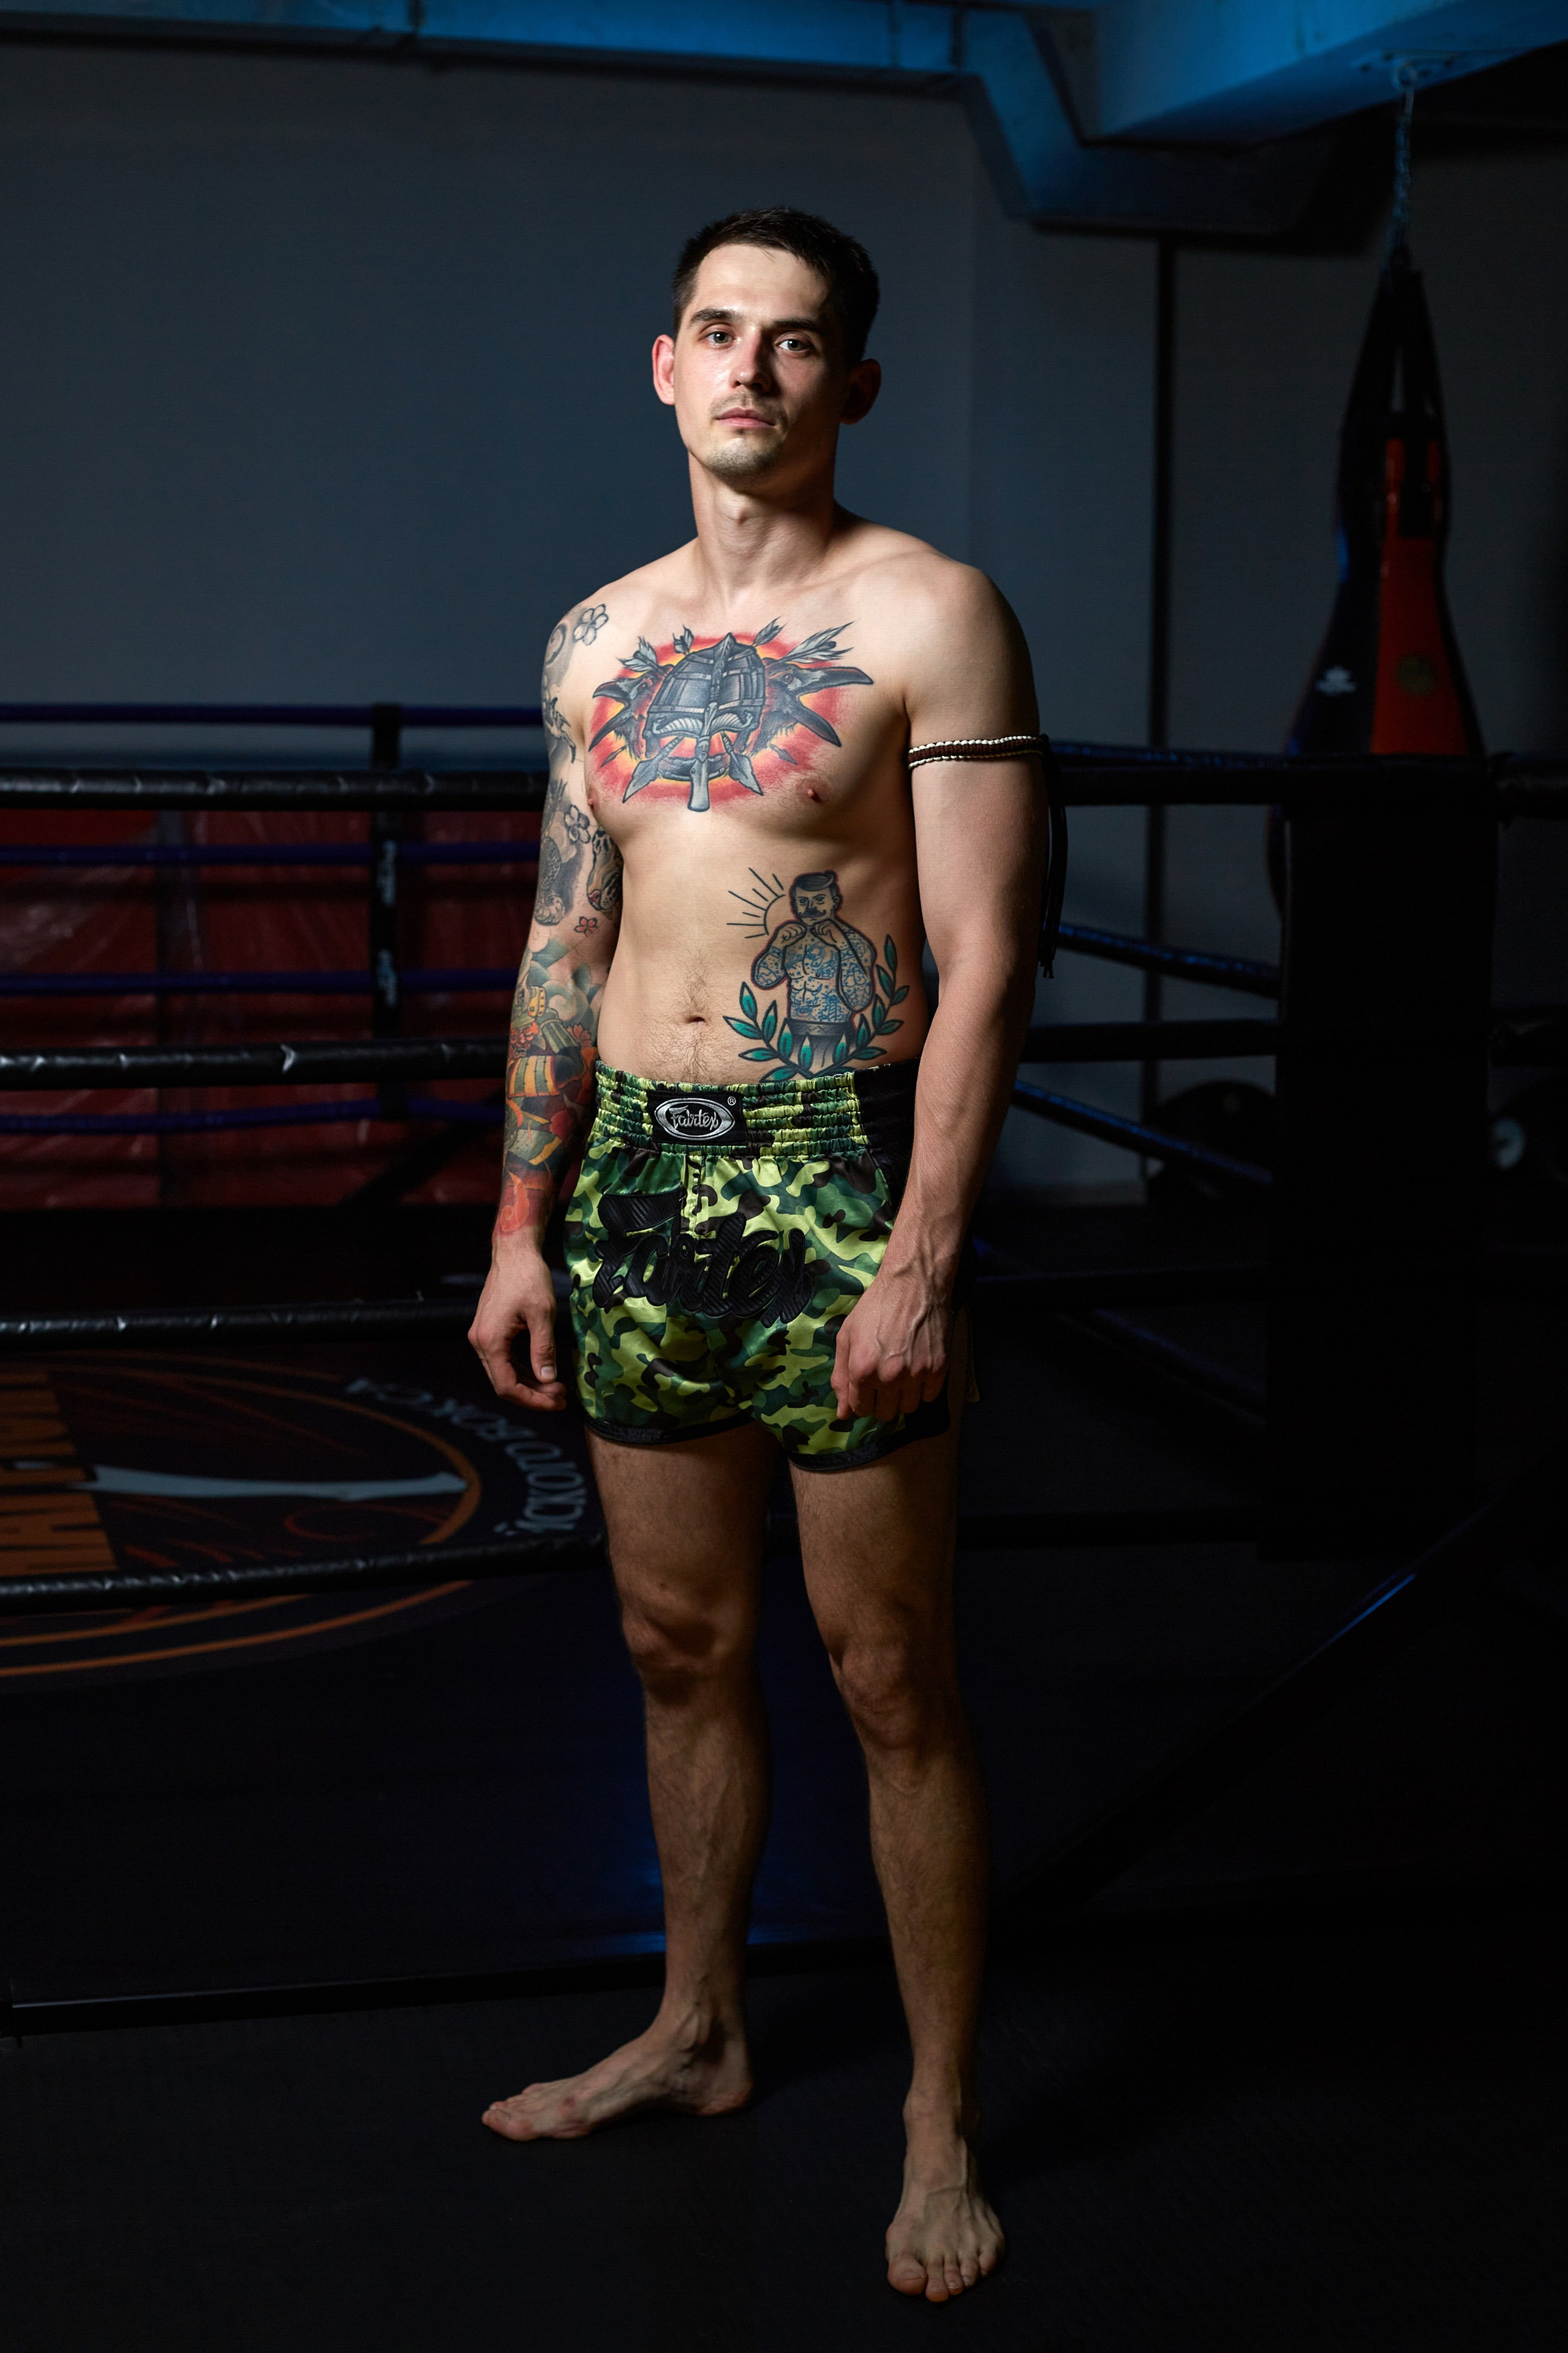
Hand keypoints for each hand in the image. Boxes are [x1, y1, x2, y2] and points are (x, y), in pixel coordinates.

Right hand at [468, 1239, 568, 1411]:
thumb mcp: (543, 1314)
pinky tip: (543, 1372)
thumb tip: (548, 1379)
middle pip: (504, 1383)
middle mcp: (480, 1341)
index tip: (556, 1402)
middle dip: (533, 1395)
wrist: (514, 1252)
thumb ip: (543, 1349)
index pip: (507, 1386)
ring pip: (504, 1373)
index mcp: (490, 1340)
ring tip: (556, 1388)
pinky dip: (523, 1369)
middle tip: (561, 1398)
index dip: (533, 1400)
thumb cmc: (528, 1277)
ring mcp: (482, 1336)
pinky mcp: (489, 1331)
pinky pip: (504, 1359)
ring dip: (529, 1383)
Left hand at [831, 1267, 950, 1423]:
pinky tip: (918, 1369)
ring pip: (908, 1409)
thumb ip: (841, 1378)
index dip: (862, 1400)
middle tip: (884, 1378)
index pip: (860, 1410)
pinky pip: (929, 1398)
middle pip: (885, 1413)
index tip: (867, 1387)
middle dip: (882, 1400)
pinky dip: (923, 1389)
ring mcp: (916, 1375)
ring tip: (902, 1373)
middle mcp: (889, 1377)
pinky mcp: (938, 1369)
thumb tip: (842, 1415)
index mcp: (862, 1370)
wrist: (914, 1284)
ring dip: (903, 1397)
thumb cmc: (875, 1308)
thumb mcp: (846, 1337)